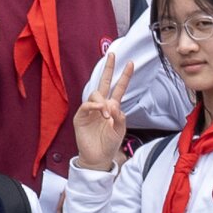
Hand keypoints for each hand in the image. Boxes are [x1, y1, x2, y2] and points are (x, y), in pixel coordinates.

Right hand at [71, 53, 129, 172]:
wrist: (98, 158)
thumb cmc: (109, 144)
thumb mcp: (120, 130)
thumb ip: (120, 117)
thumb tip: (113, 105)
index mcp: (112, 107)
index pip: (119, 88)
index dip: (124, 76)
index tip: (131, 63)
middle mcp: (101, 106)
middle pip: (104, 83)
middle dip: (108, 69)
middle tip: (112, 54)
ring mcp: (90, 110)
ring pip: (95, 93)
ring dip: (103, 101)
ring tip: (107, 114)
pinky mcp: (81, 117)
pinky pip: (86, 105)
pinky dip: (94, 106)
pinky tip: (100, 111)